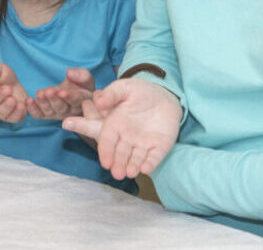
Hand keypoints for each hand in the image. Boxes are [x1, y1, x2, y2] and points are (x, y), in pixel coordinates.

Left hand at [27, 68, 94, 119]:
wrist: (71, 91)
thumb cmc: (80, 84)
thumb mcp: (85, 78)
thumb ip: (81, 75)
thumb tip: (70, 72)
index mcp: (82, 102)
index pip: (77, 100)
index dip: (70, 97)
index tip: (62, 92)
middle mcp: (70, 111)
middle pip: (61, 107)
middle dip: (54, 100)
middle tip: (49, 91)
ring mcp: (57, 114)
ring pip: (49, 111)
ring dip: (43, 103)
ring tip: (39, 93)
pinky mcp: (46, 114)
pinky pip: (39, 114)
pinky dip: (32, 109)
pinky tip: (28, 101)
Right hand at [62, 79, 181, 179]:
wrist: (163, 95)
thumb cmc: (139, 91)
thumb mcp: (124, 88)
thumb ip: (111, 94)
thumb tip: (98, 101)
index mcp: (115, 125)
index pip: (107, 140)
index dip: (106, 152)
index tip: (105, 162)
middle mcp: (127, 138)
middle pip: (120, 154)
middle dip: (118, 164)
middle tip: (117, 174)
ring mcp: (143, 143)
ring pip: (136, 158)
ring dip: (132, 166)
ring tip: (131, 173)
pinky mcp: (159, 147)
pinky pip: (154, 157)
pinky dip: (150, 164)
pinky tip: (146, 169)